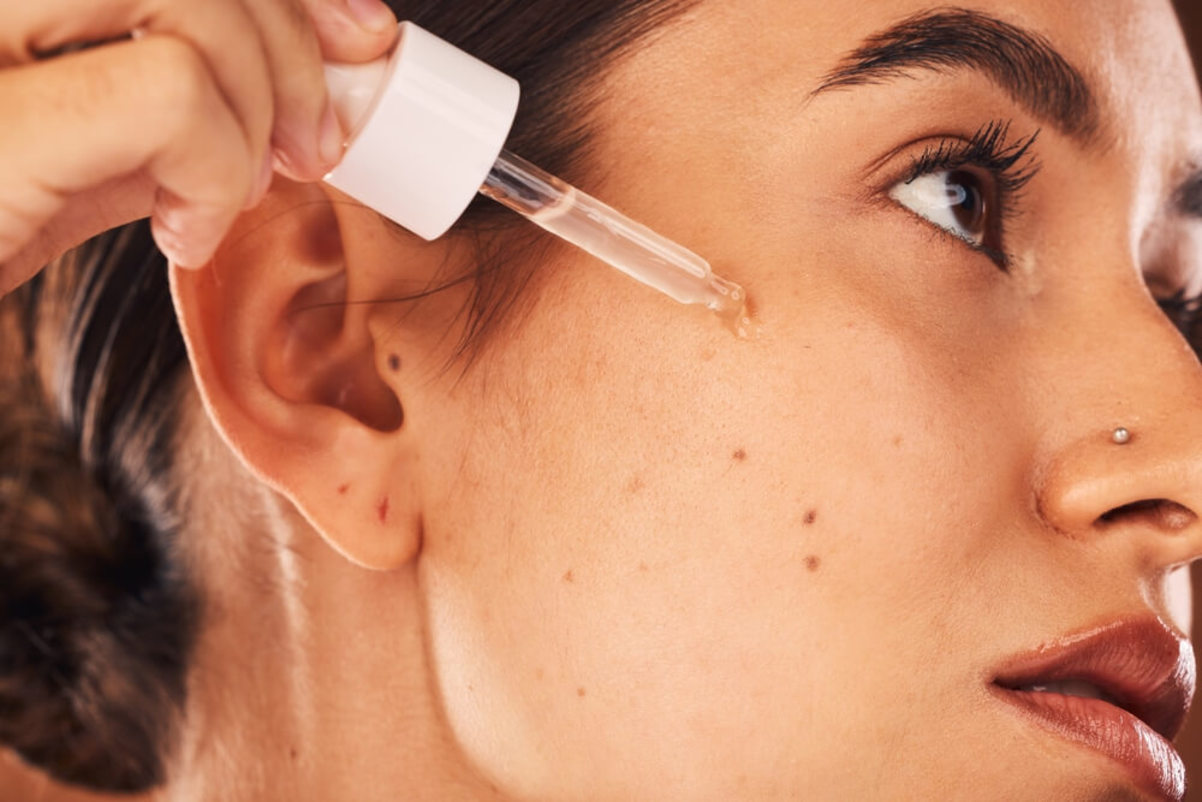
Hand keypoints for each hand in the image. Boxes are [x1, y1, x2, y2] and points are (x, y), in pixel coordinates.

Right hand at [0, 0, 398, 290]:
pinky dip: (214, 168)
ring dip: (256, 106)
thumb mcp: (82, 145)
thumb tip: (301, 67)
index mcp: (19, 2)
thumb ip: (164, 91)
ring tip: (228, 193)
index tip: (362, 33)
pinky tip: (182, 230)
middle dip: (293, 42)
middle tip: (311, 146)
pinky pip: (165, 91)